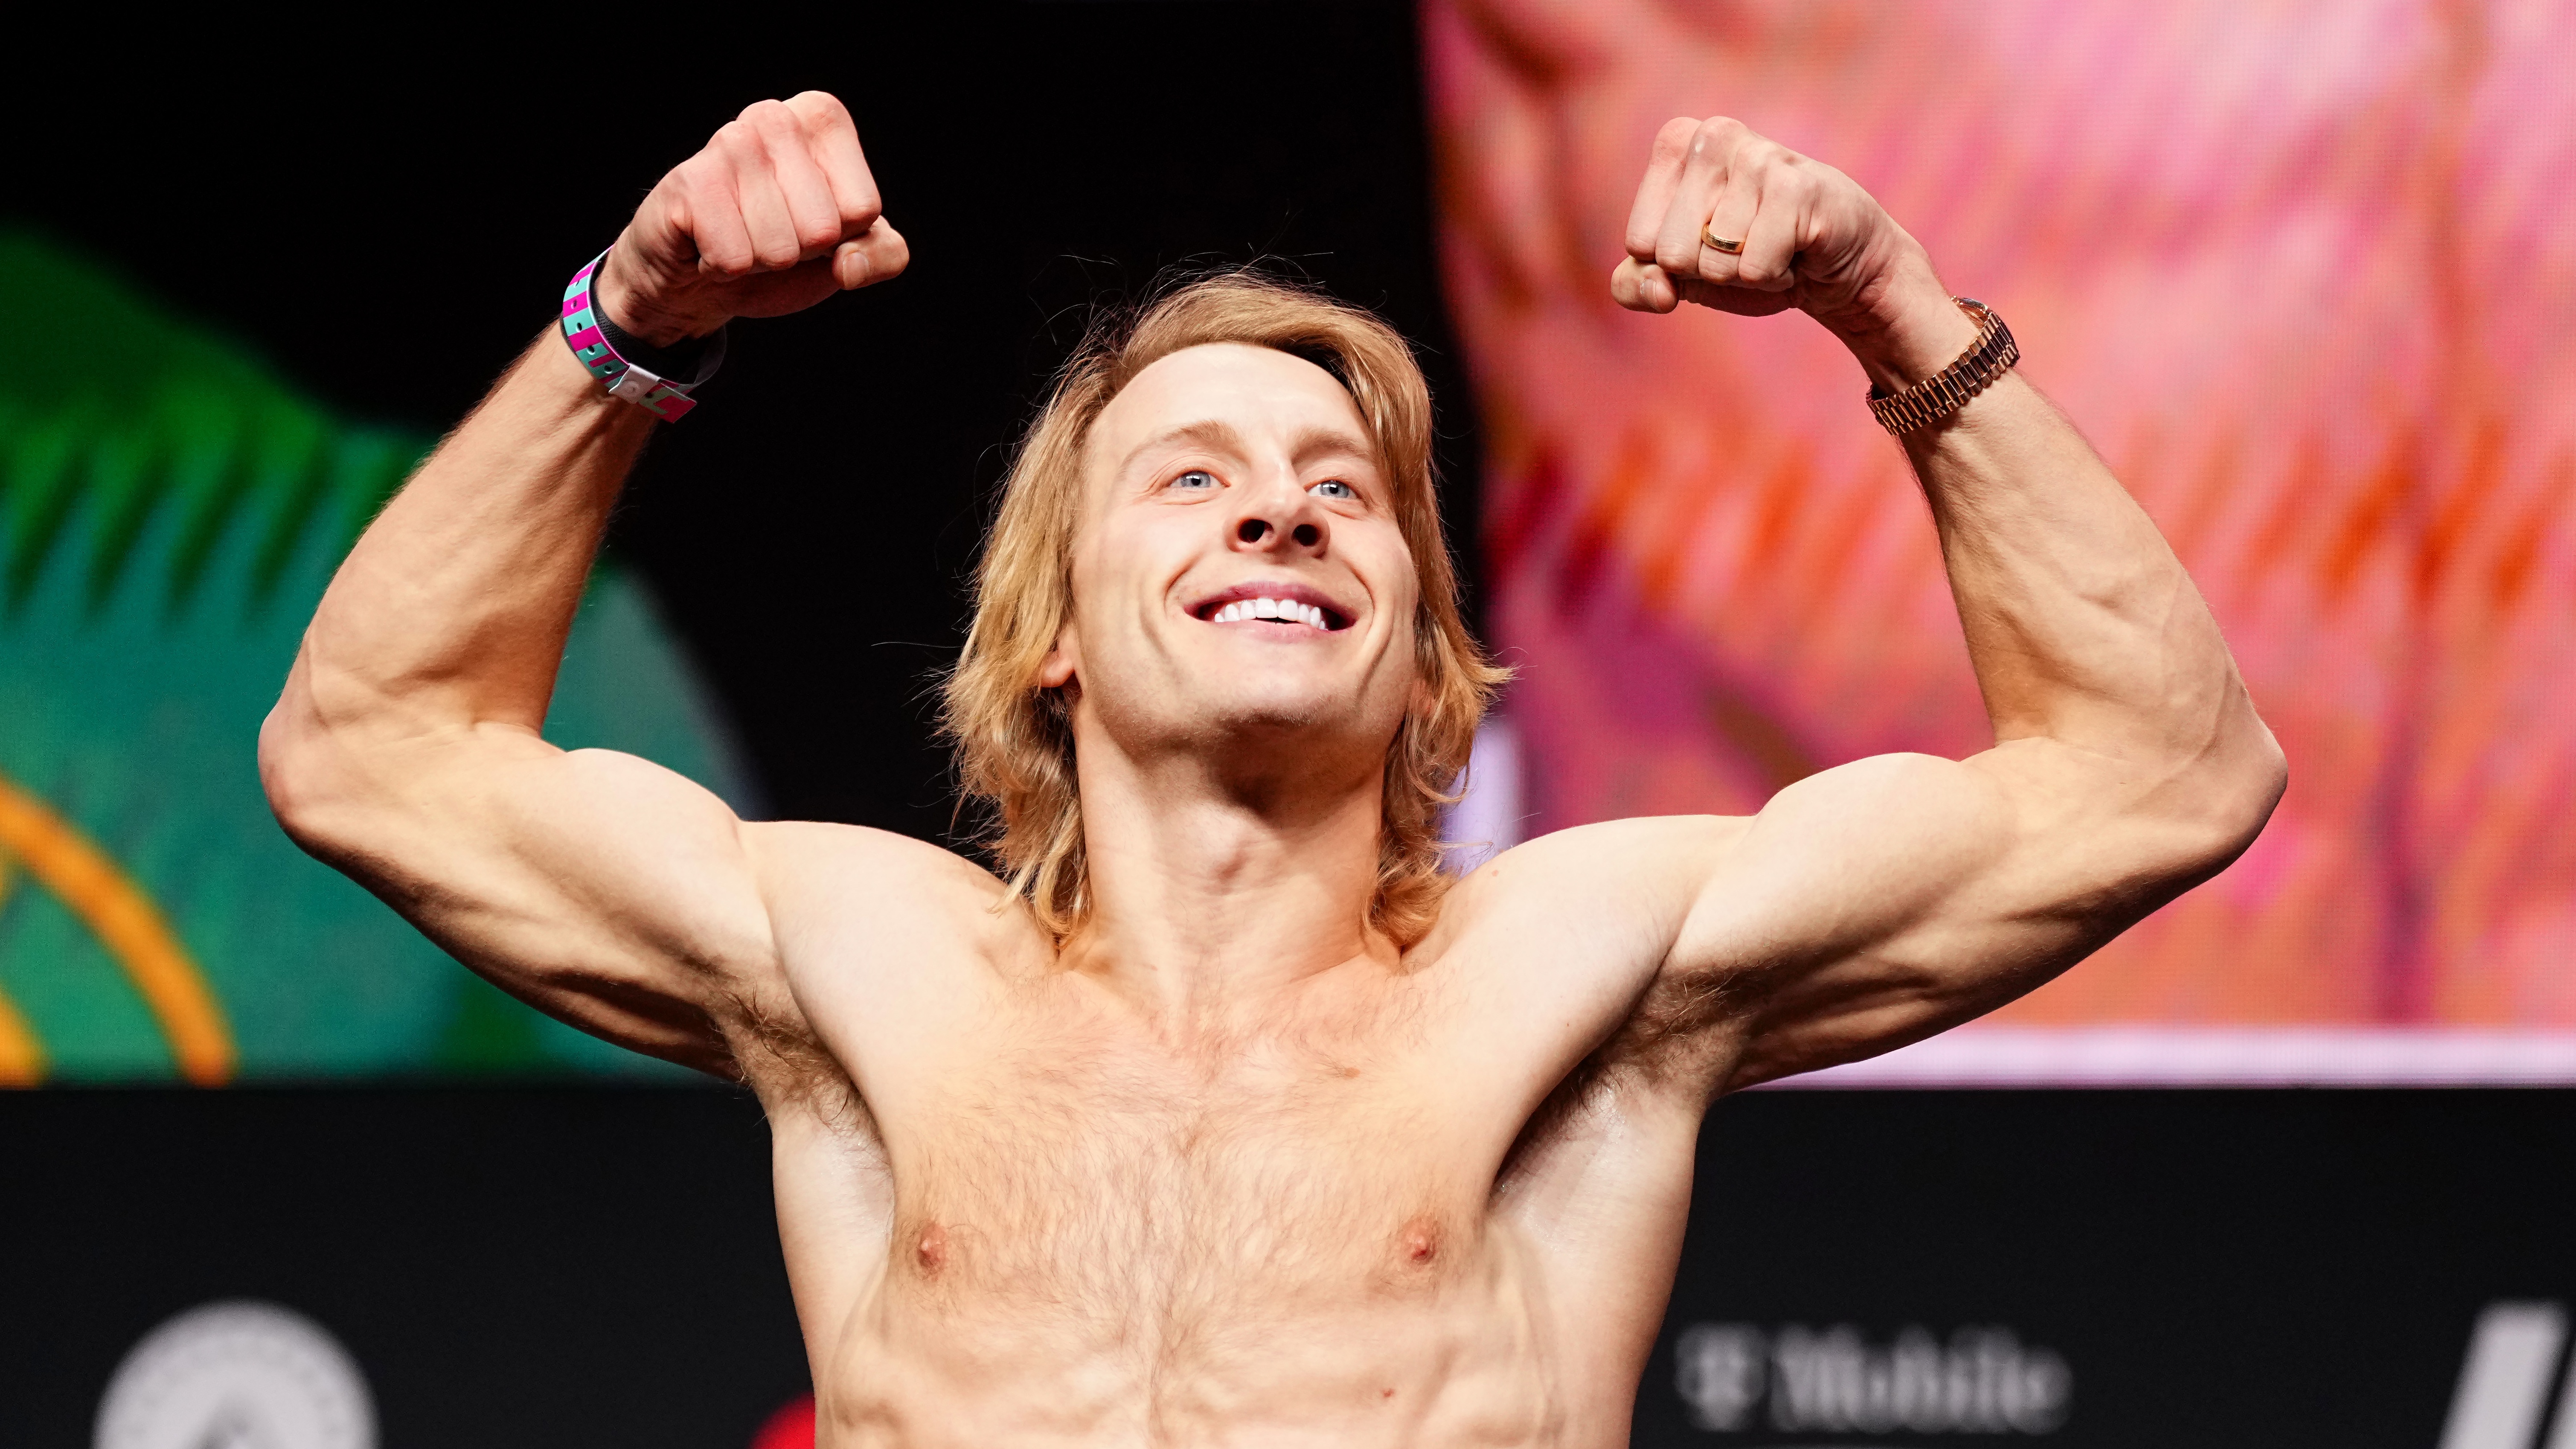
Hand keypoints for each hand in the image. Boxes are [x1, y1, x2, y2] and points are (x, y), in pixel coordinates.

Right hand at [592, 92, 909, 345]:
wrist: (701, 271)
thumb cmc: (783, 247)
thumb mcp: (852, 251)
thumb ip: (885, 255)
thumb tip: (850, 264)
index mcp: (824, 120)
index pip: (863, 208)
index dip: (843, 235)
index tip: (810, 220)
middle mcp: (775, 117)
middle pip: (823, 229)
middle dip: (800, 252)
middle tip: (771, 232)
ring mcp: (728, 144)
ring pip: (779, 248)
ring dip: (760, 260)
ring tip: (740, 235)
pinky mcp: (688, 182)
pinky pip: (734, 258)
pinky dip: (725, 268)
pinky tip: (710, 242)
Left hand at [1610, 116, 1971, 384]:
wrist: (1830, 263)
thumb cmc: (1748, 256)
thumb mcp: (1681, 275)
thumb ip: (1636, 285)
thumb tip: (1656, 290)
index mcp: (1675, 143)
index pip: (1640, 241)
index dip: (1673, 265)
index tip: (1708, 243)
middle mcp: (1713, 135)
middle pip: (1672, 252)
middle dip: (1708, 270)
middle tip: (1745, 246)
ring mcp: (1757, 155)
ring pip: (1715, 262)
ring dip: (1746, 273)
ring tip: (1773, 244)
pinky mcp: (1796, 187)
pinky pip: (1754, 267)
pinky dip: (1774, 275)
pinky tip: (1795, 249)